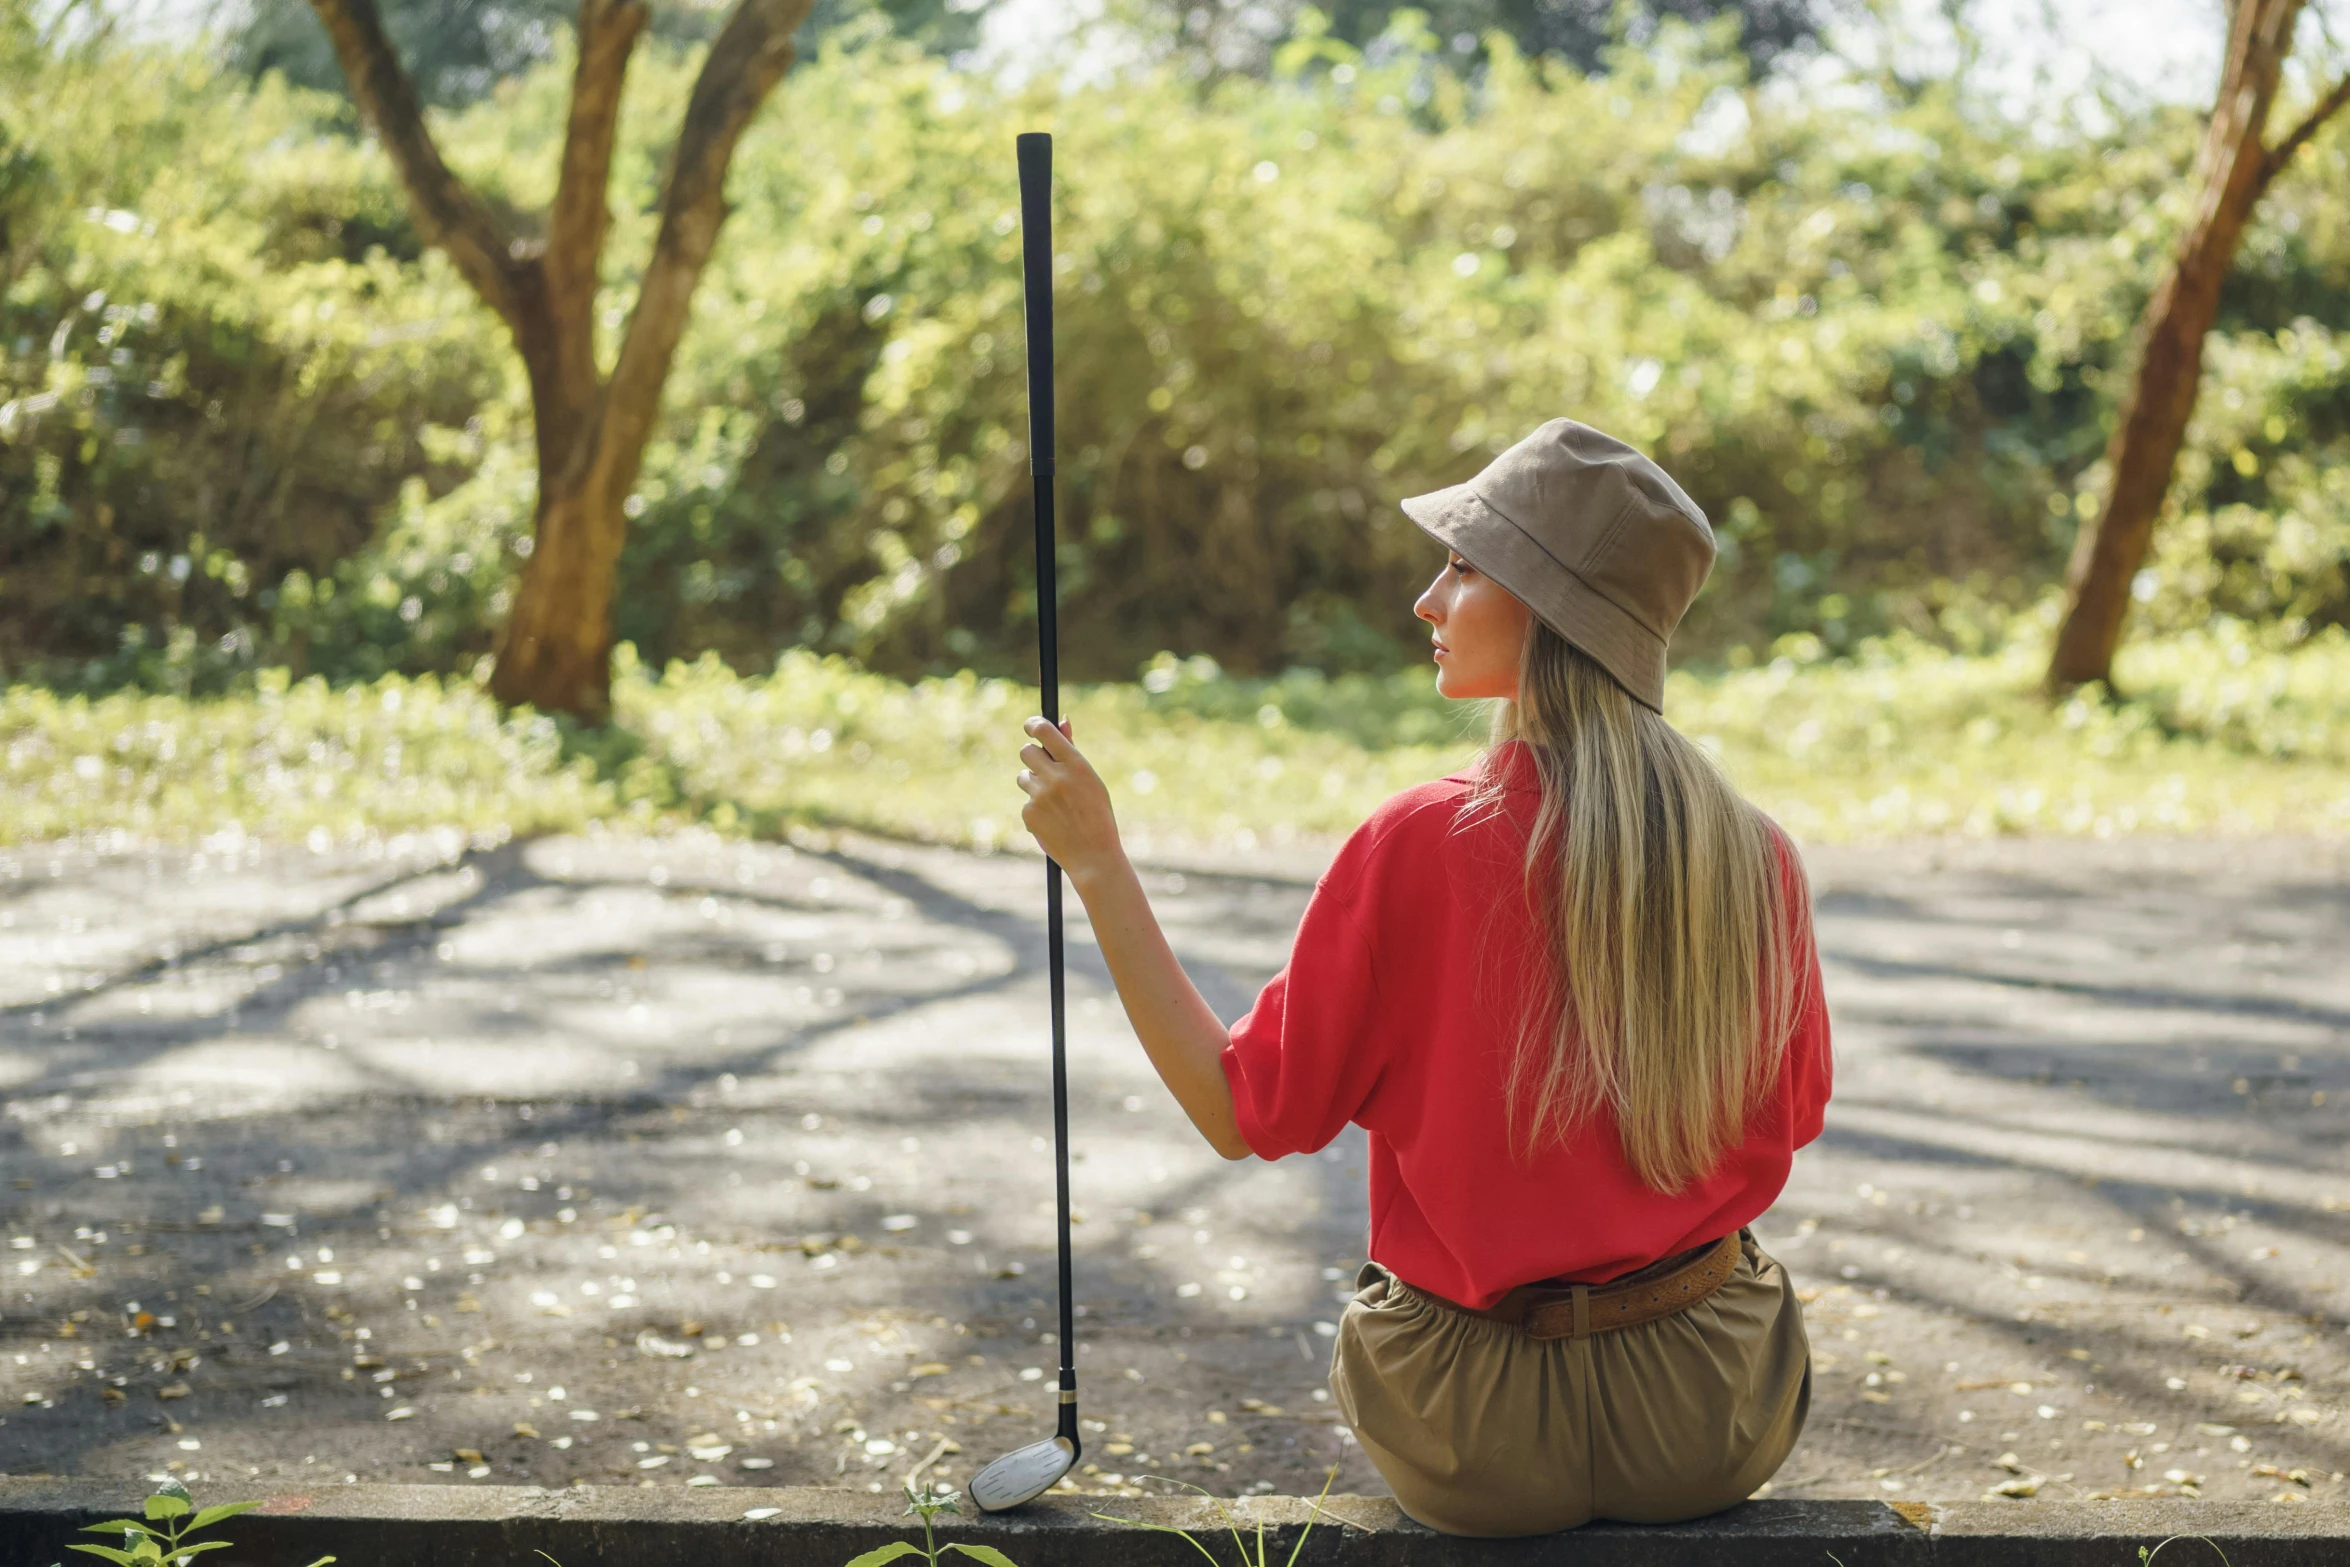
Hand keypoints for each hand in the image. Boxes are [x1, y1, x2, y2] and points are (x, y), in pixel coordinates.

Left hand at [1014, 714, 1122, 882]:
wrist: (1093, 856)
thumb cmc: (1097, 815)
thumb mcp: (1091, 780)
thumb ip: (1071, 750)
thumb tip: (1062, 720)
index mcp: (1076, 765)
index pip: (1045, 731)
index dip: (1034, 724)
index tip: (1031, 725)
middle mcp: (1056, 777)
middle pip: (1026, 751)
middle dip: (1032, 756)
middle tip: (1043, 768)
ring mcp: (1040, 796)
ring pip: (1024, 777)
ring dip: (1034, 784)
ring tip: (1055, 802)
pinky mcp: (1030, 814)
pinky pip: (1027, 802)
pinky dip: (1036, 810)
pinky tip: (1053, 822)